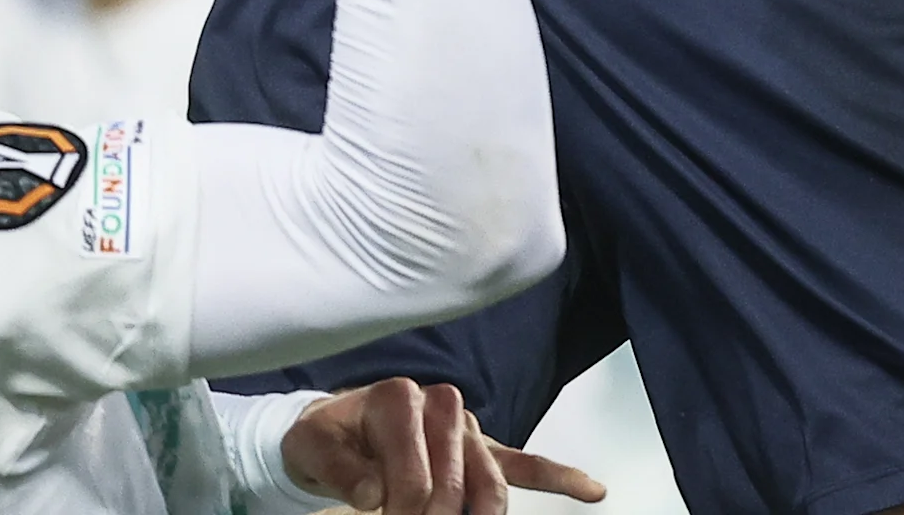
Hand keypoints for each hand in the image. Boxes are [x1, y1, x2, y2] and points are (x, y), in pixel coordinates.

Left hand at [282, 378, 605, 511]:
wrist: (334, 427)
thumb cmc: (325, 438)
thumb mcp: (312, 449)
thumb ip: (341, 470)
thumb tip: (374, 494)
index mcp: (398, 399)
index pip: (414, 473)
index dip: (401, 510)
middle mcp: (439, 404)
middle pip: (455, 480)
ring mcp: (465, 427)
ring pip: (490, 478)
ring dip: (483, 513)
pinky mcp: (480, 446)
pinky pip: (523, 462)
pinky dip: (558, 477)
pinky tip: (592, 491)